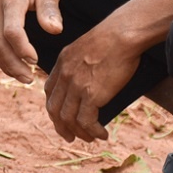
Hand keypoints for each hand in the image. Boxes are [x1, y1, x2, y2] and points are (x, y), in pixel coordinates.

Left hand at [45, 24, 141, 141]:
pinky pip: (86, 121)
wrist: (122, 34)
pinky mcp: (91, 94)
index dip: (54, 108)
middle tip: (71, 137)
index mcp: (62, 62)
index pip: (50, 91)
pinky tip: (103, 134)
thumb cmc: (113, 39)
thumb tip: (91, 84)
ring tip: (91, 138)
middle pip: (54, 109)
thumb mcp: (87, 48)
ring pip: (69, 119)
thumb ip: (81, 64)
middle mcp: (65, 75)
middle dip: (61, 127)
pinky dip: (93, 131)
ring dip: (79, 133)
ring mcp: (76, 85)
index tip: (62, 117)